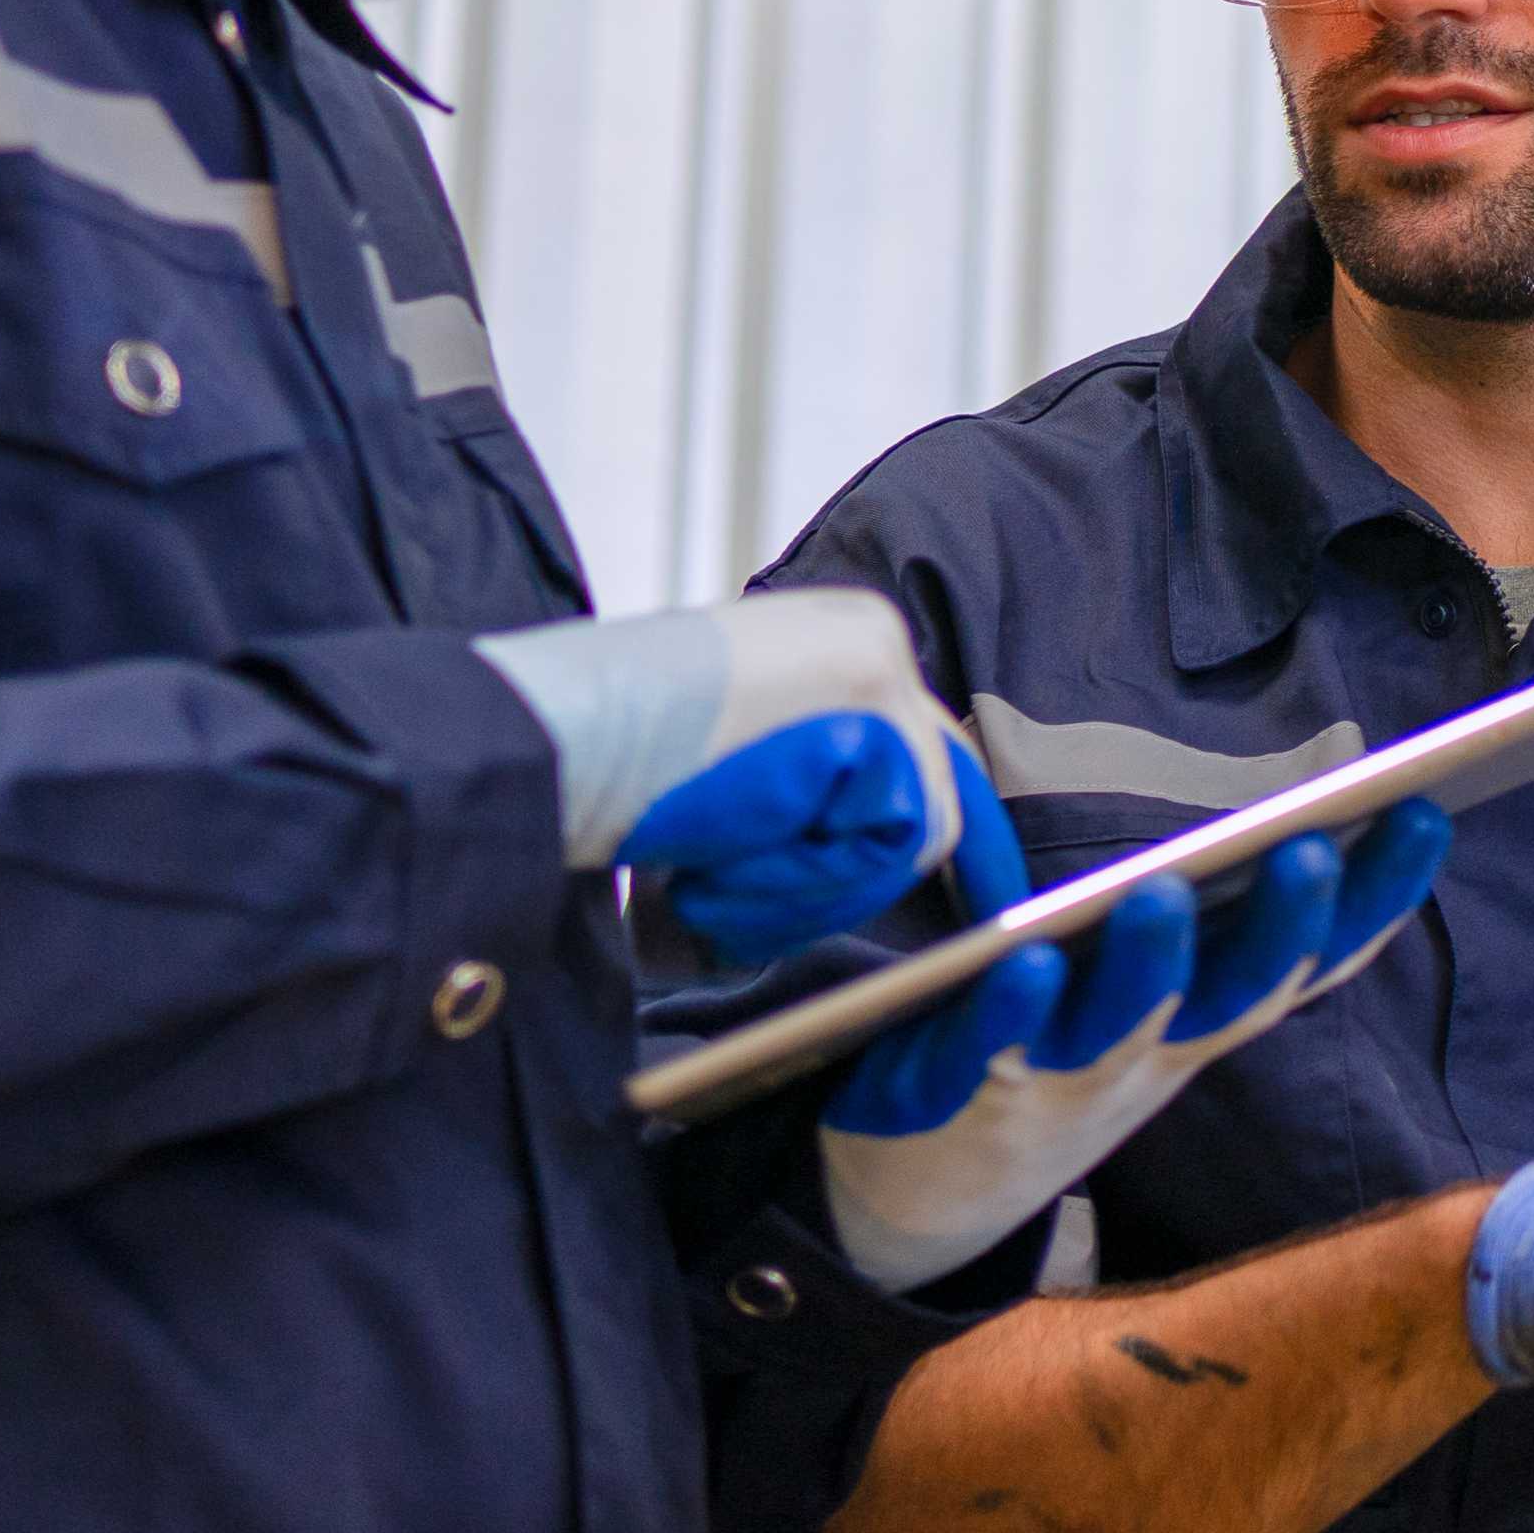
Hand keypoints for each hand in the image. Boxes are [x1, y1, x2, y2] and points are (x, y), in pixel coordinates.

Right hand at [473, 588, 976, 955]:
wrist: (543, 743)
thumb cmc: (610, 771)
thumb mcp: (734, 772)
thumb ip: (808, 794)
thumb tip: (880, 857)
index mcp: (835, 640)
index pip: (922, 749)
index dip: (941, 834)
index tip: (990, 898)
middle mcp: (869, 632)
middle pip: (931, 789)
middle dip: (854, 878)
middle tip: (742, 900)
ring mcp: (875, 656)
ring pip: (916, 827)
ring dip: (813, 885)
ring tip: (711, 870)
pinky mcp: (867, 691)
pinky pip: (896, 832)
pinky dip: (812, 877)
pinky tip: (725, 855)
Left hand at [818, 800, 1451, 1293]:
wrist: (926, 1180)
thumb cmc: (1046, 1045)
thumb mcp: (1135, 985)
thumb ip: (1192, 904)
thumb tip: (1293, 798)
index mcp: (1197, 1015)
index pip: (1305, 957)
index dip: (1371, 898)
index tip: (1425, 814)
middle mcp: (1147, 1054)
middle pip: (1232, 998)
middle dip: (1279, 928)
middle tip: (1311, 850)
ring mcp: (1057, 1079)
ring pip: (1117, 1028)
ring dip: (1148, 968)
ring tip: (1161, 893)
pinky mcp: (957, 1090)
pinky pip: (987, 1051)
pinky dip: (1010, 1013)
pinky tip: (1025, 962)